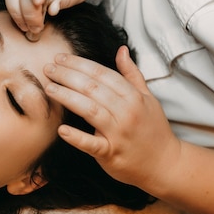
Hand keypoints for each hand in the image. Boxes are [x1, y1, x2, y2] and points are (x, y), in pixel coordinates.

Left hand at [43, 46, 181, 190]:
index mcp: (134, 96)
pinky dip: (77, 138)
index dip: (80, 64)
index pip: (102, 74)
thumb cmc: (154, 129)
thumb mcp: (148, 98)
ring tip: (49, 88)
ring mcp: (119, 133)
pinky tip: (62, 129)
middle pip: (93, 88)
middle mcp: (127, 112)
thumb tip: (121, 50)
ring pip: (90, 110)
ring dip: (67, 97)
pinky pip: (92, 145)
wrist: (165, 164)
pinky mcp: (112, 154)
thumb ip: (132, 74)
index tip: (61, 58)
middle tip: (48, 68)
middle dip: (68, 75)